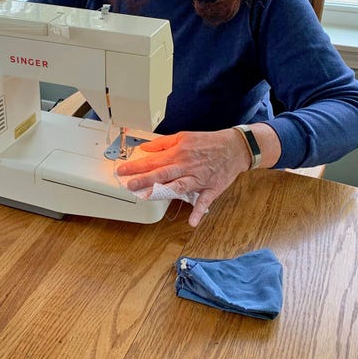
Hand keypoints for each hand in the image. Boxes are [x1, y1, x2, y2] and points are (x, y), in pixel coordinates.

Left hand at [116, 129, 251, 227]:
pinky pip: (204, 202)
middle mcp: (187, 166)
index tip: (123, 171)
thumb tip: (146, 148)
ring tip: (149, 197)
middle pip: (162, 173)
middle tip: (129, 185)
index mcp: (179, 153)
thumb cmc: (208, 142)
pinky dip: (199, 212)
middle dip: (144, 179)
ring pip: (179, 186)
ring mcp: (199, 178)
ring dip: (164, 192)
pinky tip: (192, 222)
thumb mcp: (184, 136)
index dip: (137, 166)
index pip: (153, 160)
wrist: (235, 147)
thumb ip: (163, 143)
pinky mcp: (211, 188)